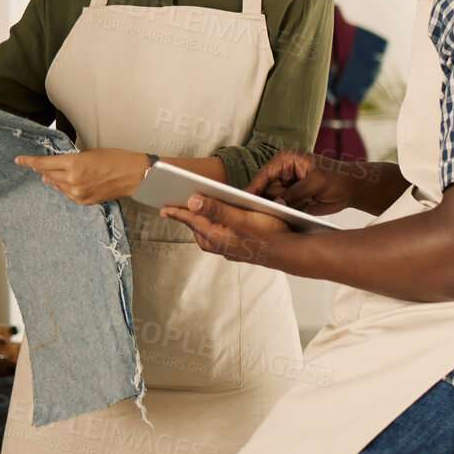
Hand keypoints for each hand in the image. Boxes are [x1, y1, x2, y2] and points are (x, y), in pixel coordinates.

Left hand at [16, 148, 147, 204]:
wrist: (133, 175)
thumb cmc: (115, 159)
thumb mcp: (88, 153)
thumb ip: (68, 160)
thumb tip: (52, 169)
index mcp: (73, 164)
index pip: (43, 163)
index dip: (29, 161)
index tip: (19, 160)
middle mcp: (72, 180)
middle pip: (47, 174)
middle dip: (42, 169)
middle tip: (38, 165)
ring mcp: (77, 193)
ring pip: (56, 185)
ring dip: (53, 179)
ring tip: (54, 174)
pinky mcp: (83, 201)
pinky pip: (67, 194)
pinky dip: (64, 187)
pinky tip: (67, 183)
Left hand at [161, 194, 288, 263]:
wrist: (290, 251)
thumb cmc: (269, 233)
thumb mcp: (242, 218)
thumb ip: (217, 209)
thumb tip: (192, 201)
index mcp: (217, 237)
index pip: (192, 221)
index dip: (177, 212)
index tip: (163, 208)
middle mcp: (221, 245)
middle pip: (199, 229)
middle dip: (189, 218)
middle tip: (180, 207)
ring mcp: (231, 248)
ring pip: (210, 234)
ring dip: (204, 222)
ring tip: (201, 211)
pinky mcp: (241, 248)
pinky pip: (222, 236)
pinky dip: (218, 227)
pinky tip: (226, 220)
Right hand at [245, 150, 350, 214]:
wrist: (352, 189)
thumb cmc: (338, 177)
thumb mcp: (318, 182)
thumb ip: (297, 192)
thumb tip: (279, 203)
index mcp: (286, 161)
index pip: (264, 175)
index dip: (254, 187)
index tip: (244, 198)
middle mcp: (283, 174)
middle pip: (265, 190)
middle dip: (263, 202)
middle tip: (259, 212)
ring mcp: (287, 189)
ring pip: (272, 202)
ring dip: (273, 211)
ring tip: (275, 216)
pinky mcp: (292, 201)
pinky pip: (282, 210)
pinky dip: (282, 216)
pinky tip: (283, 220)